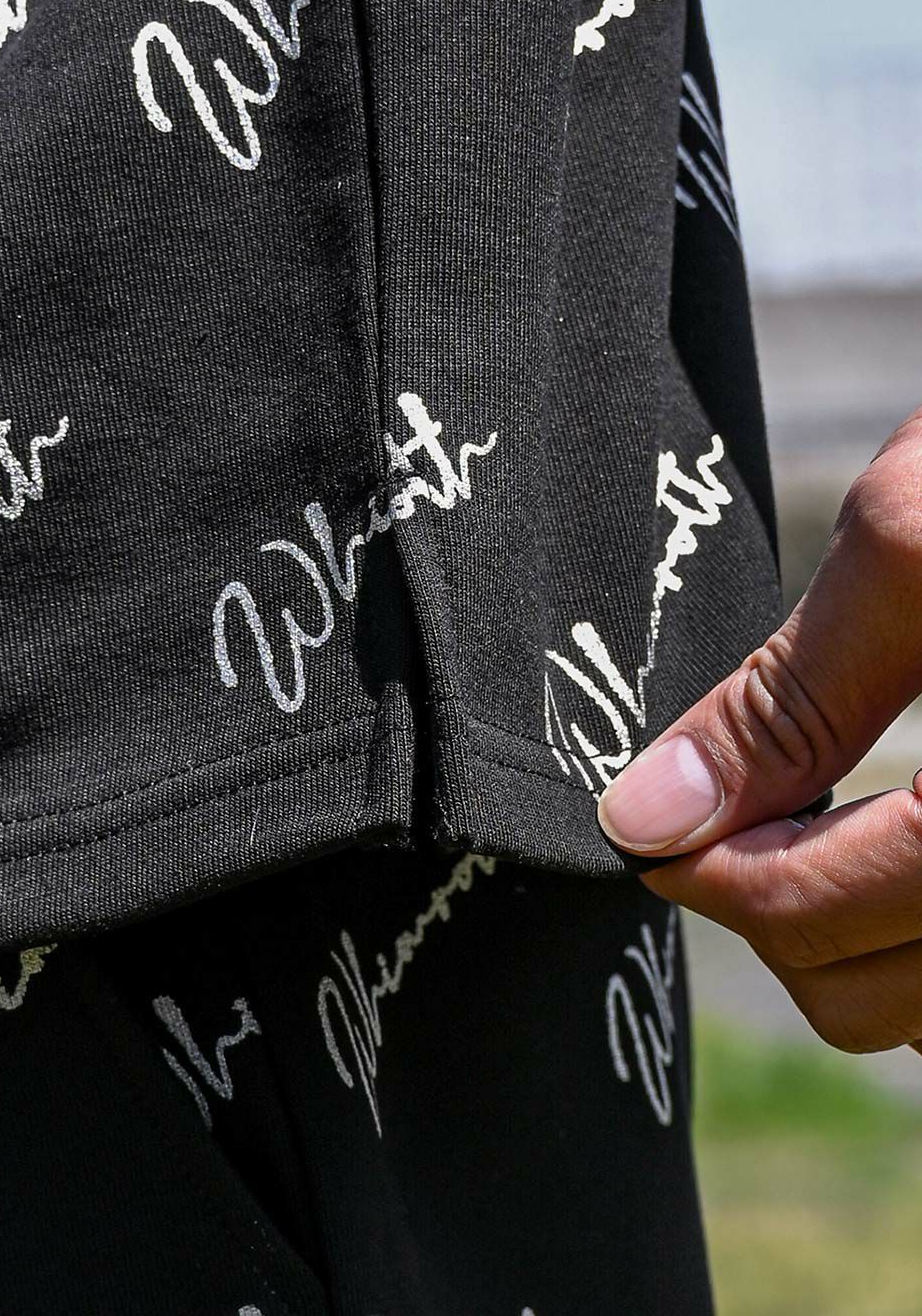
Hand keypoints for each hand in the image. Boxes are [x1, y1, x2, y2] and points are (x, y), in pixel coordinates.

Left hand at [597, 407, 921, 1056]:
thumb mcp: (914, 548)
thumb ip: (786, 697)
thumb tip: (649, 813)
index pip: (811, 915)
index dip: (702, 872)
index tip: (649, 828)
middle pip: (863, 995)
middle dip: (769, 907)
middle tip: (736, 810)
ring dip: (849, 935)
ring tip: (826, 822)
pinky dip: (917, 936)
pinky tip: (904, 839)